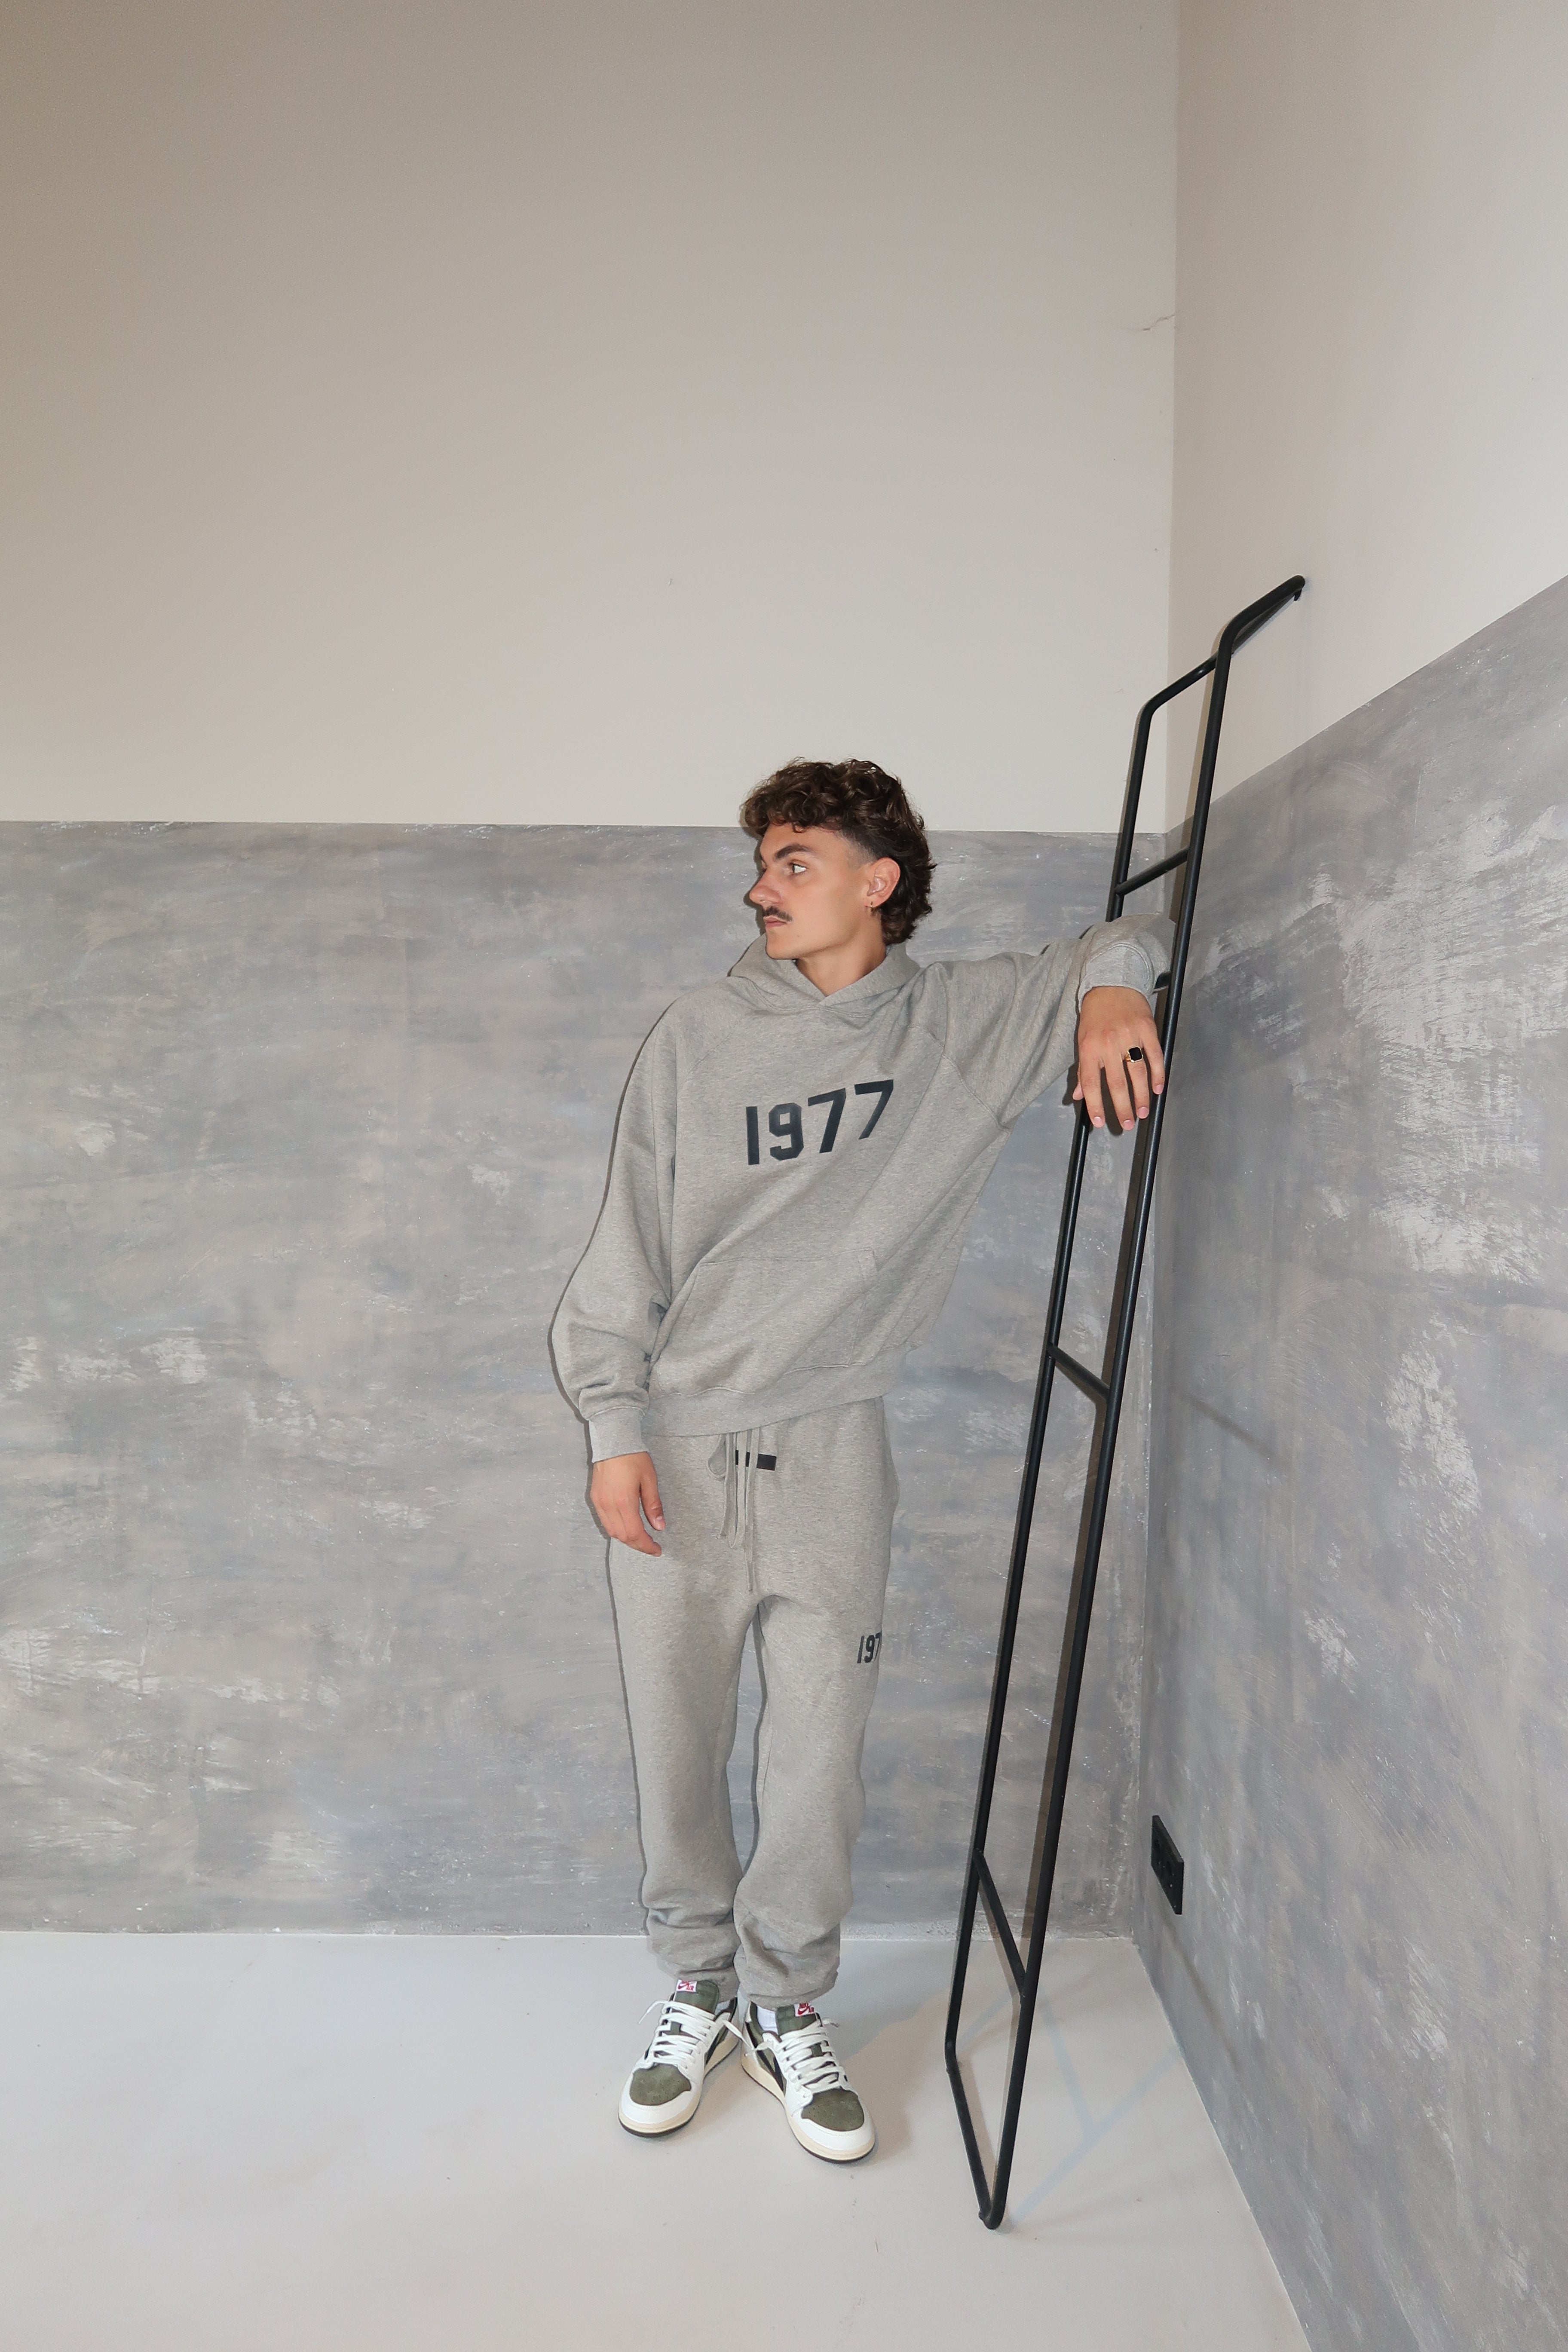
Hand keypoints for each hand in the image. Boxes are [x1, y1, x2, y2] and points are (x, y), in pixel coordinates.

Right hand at [590, 1451, 665, 1554]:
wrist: (612, 1440)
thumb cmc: (633, 1457)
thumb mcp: (649, 1479)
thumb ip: (653, 1505)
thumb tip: (659, 1526)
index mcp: (624, 1502)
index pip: (635, 1534)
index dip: (646, 1545)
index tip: (657, 1550)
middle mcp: (608, 1505)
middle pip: (622, 1536)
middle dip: (638, 1545)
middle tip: (651, 1546)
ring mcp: (599, 1502)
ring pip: (611, 1531)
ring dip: (626, 1539)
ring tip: (640, 1539)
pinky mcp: (594, 1498)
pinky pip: (604, 1521)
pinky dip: (616, 1529)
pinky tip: (626, 1527)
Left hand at [1073, 986, 1165, 1130]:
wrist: (1112, 982)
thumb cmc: (1095, 1014)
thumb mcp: (1082, 1039)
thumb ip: (1083, 1069)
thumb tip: (1079, 1095)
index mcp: (1089, 1048)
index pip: (1091, 1083)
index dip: (1095, 1105)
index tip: (1100, 1123)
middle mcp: (1108, 1043)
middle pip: (1116, 1083)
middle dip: (1122, 1108)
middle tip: (1127, 1124)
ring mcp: (1129, 1036)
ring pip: (1137, 1073)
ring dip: (1141, 1097)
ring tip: (1142, 1113)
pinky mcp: (1147, 1028)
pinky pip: (1154, 1056)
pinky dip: (1158, 1075)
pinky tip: (1157, 1089)